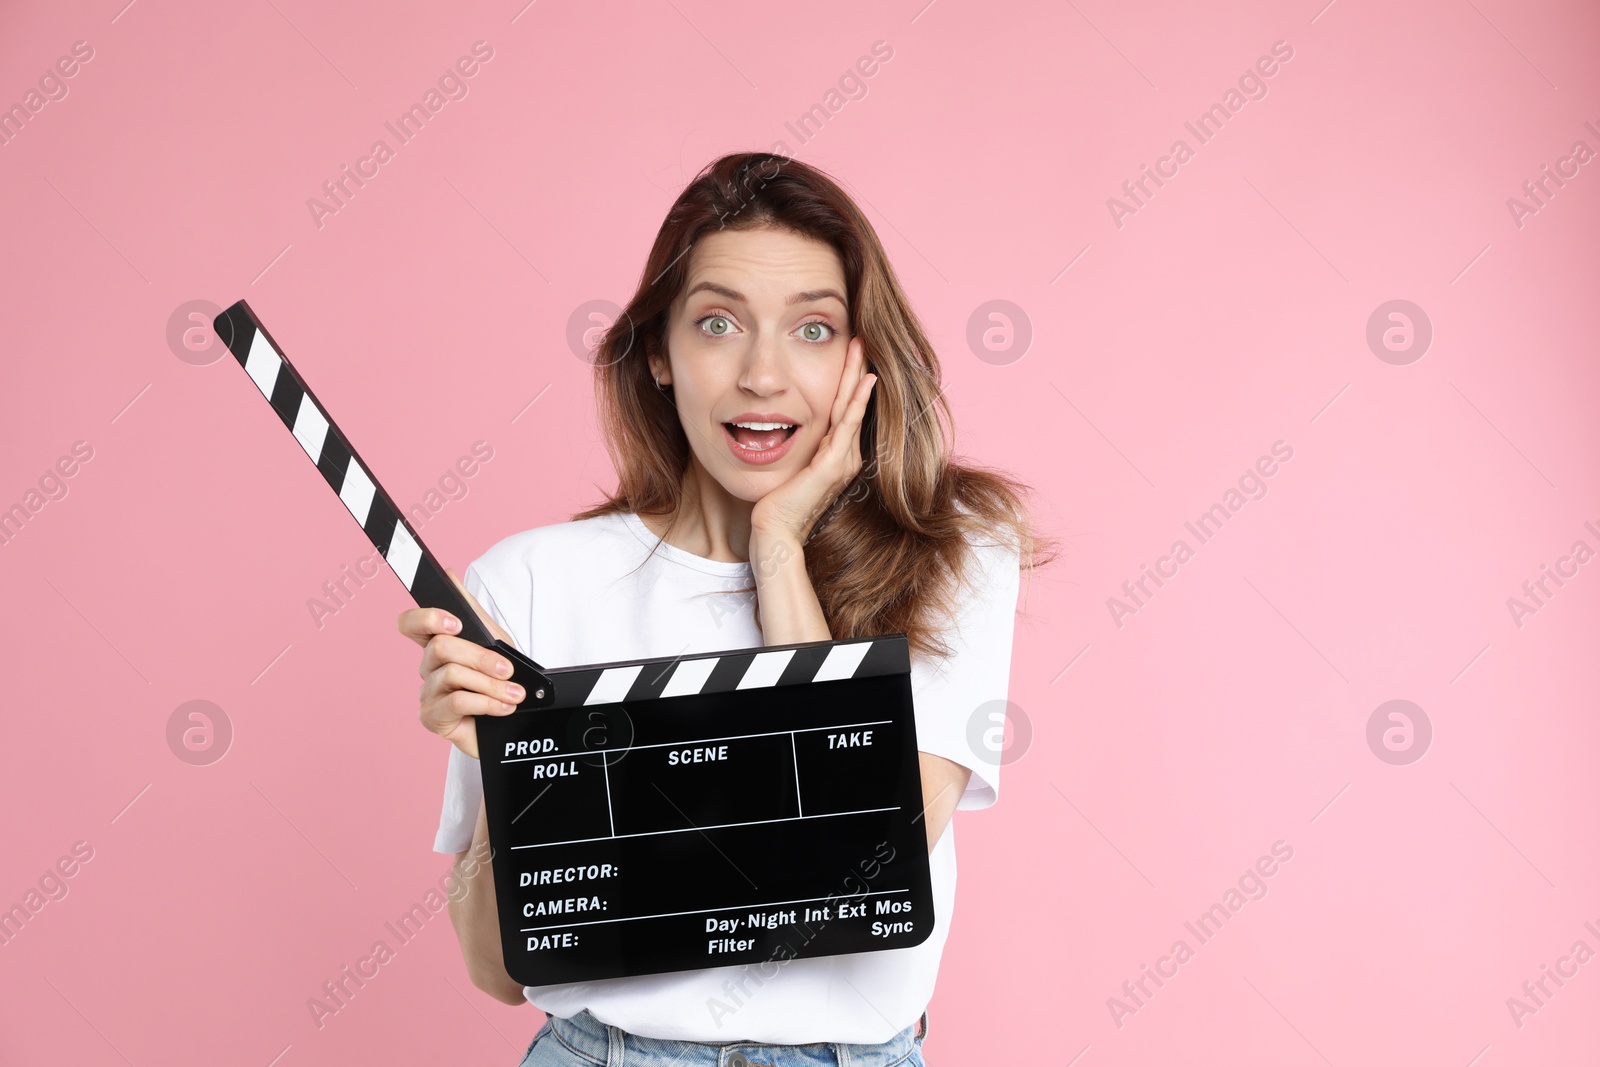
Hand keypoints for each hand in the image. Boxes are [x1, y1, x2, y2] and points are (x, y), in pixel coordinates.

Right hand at [397, 567, 522, 759]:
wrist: (514, 723)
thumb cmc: (499, 681)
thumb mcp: (495, 640)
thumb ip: (472, 611)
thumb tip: (449, 574)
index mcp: (437, 644)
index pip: (410, 623)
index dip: (427, 618)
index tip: (455, 623)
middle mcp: (427, 668)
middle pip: (440, 647)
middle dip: (481, 657)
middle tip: (507, 669)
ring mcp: (427, 694)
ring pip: (452, 674)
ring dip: (490, 685)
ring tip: (513, 694)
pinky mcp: (432, 718)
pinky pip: (455, 702)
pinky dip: (485, 703)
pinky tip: (502, 708)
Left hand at [749, 335, 875, 549]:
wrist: (773, 534)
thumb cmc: (775, 506)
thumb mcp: (788, 469)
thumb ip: (795, 451)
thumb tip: (784, 430)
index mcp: (835, 456)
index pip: (844, 409)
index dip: (848, 380)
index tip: (849, 353)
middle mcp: (845, 457)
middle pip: (852, 403)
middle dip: (857, 369)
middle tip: (862, 339)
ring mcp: (842, 461)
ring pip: (852, 408)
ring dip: (858, 376)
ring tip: (863, 348)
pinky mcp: (832, 466)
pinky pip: (847, 426)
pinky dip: (857, 402)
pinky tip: (865, 381)